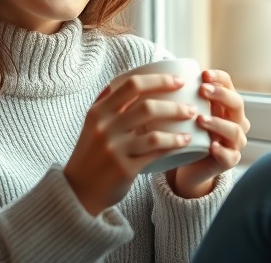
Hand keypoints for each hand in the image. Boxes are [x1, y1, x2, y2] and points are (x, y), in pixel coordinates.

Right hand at [64, 73, 197, 215]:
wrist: (78, 190)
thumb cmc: (92, 153)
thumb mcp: (93, 124)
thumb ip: (109, 103)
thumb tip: (135, 80)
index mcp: (98, 111)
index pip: (131, 85)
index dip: (158, 80)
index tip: (178, 81)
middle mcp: (105, 128)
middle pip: (146, 106)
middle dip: (174, 104)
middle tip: (192, 107)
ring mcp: (114, 149)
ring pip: (154, 132)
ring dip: (177, 126)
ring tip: (192, 122)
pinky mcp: (124, 168)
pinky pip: (155, 153)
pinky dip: (173, 144)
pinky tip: (185, 141)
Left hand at [167, 69, 249, 197]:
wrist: (186, 165)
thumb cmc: (185, 132)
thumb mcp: (181, 111)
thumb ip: (175, 94)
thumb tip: (151, 72)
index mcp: (225, 104)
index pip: (228, 84)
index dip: (218, 78)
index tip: (203, 74)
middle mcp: (235, 120)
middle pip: (237, 103)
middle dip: (221, 95)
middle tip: (202, 90)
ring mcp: (234, 142)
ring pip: (234, 130)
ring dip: (218, 123)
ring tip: (200, 119)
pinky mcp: (229, 161)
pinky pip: (230, 156)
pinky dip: (222, 151)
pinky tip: (211, 146)